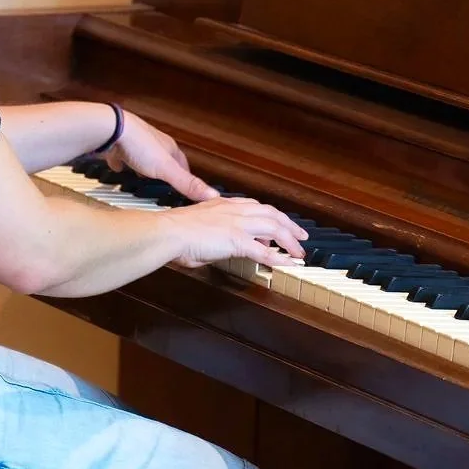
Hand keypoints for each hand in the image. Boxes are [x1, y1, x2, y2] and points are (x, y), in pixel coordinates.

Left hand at [104, 111, 218, 201]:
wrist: (110, 130)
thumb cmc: (139, 145)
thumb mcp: (167, 169)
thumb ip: (187, 183)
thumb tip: (213, 195)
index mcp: (167, 147)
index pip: (181, 162)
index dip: (184, 175)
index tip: (186, 184)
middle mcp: (152, 142)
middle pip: (162, 158)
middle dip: (164, 171)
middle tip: (164, 183)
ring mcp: (134, 143)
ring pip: (141, 156)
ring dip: (143, 166)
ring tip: (143, 179)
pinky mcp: (117, 146)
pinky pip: (120, 154)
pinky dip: (121, 162)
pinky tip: (119, 168)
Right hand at [164, 197, 307, 269]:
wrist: (167, 232)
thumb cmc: (174, 232)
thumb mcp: (197, 226)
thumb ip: (213, 233)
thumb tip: (219, 247)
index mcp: (222, 204)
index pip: (255, 206)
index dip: (270, 216)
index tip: (278, 224)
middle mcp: (233, 210)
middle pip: (271, 214)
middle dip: (289, 225)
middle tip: (301, 235)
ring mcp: (237, 224)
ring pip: (274, 228)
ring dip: (290, 241)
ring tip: (299, 252)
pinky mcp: (237, 240)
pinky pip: (265, 251)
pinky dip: (279, 258)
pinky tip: (289, 264)